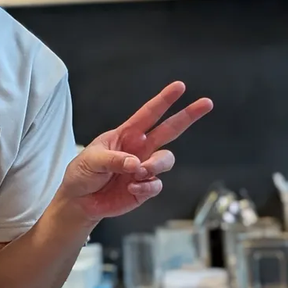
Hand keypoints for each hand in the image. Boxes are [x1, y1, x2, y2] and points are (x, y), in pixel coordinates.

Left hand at [59, 82, 212, 223]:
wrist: (80, 200)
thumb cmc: (83, 173)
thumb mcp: (91, 160)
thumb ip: (114, 159)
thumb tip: (136, 163)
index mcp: (126, 134)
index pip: (149, 114)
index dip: (164, 99)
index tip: (180, 86)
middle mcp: (140, 148)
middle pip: (170, 129)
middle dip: (188, 116)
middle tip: (206, 103)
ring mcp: (144, 167)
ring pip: (166, 160)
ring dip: (156, 165)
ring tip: (139, 172)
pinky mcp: (145, 188)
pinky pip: (156, 185)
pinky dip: (146, 187)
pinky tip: (131, 189)